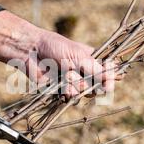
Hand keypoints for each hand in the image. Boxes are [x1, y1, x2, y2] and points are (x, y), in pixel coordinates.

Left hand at [0, 10, 119, 97]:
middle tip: (79, 72)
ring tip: (65, 73)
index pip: (108, 71)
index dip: (110, 78)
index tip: (109, 83)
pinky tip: (60, 83)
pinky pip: (71, 97)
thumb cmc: (54, 47)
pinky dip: (67, 91)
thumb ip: (96, 69)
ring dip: (76, 84)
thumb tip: (112, 82)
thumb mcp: (79, 55)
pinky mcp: (61, 90)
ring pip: (84, 92)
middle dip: (90, 83)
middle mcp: (84, 71)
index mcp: (91, 58)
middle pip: (98, 86)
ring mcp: (73, 81)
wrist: (30, 52)